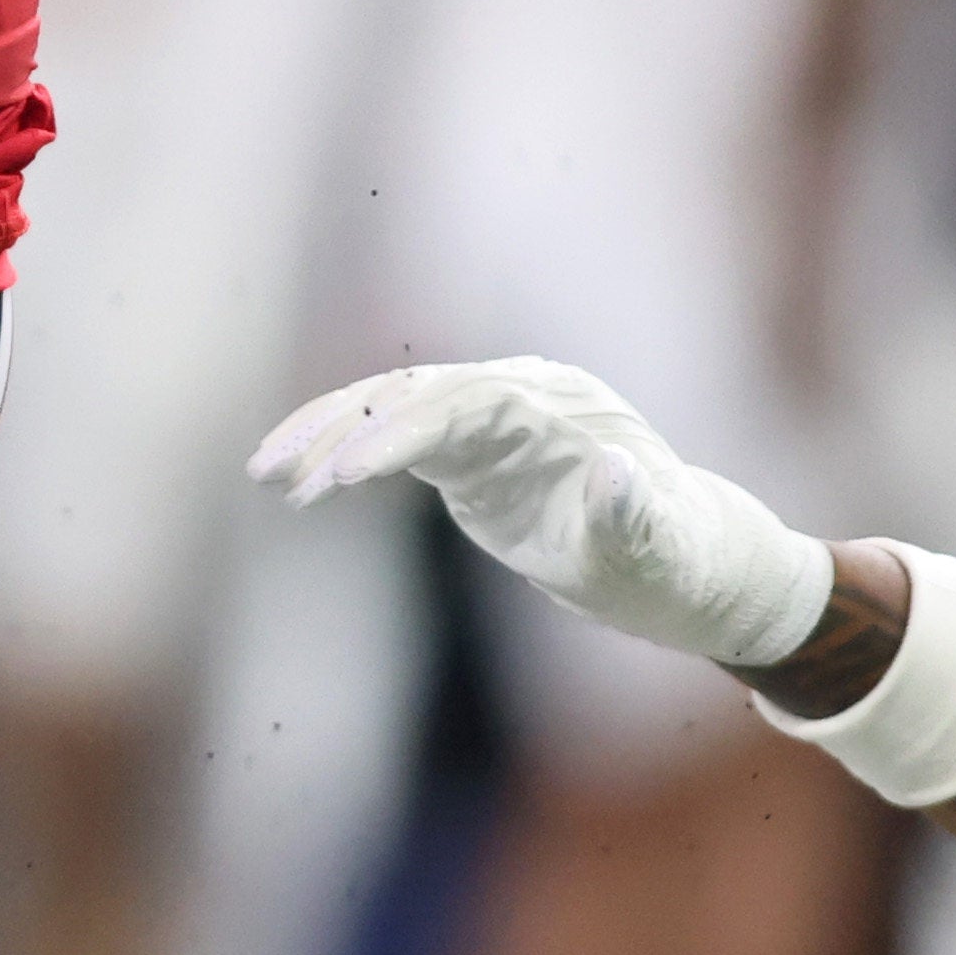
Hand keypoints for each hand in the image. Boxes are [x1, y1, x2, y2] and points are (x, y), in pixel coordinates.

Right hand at [251, 357, 834, 671]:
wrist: (689, 557)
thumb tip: (612, 472)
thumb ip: (635, 517)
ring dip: (327, 431)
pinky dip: (344, 449)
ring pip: (391, 402)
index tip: (340, 475)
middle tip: (276, 476)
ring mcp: (492, 415)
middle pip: (412, 391)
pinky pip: (394, 432)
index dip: (396, 432)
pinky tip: (297, 481)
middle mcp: (521, 394)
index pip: (461, 402)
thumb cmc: (676, 563)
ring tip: (266, 476)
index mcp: (560, 410)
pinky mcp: (471, 447)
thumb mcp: (660, 555)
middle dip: (340, 426)